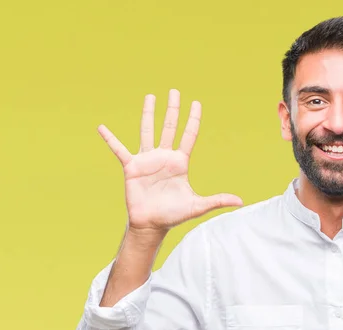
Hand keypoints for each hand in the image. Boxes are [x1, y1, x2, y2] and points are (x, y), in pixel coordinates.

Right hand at [97, 89, 242, 232]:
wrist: (151, 225)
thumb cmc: (173, 215)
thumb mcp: (198, 206)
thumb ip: (217, 200)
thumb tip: (241, 201)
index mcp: (180, 162)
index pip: (188, 135)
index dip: (193, 119)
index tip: (196, 103)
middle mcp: (164, 157)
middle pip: (169, 127)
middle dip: (173, 109)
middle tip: (175, 91)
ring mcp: (147, 160)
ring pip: (147, 131)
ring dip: (148, 113)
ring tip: (150, 96)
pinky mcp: (132, 167)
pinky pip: (119, 149)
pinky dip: (110, 139)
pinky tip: (101, 127)